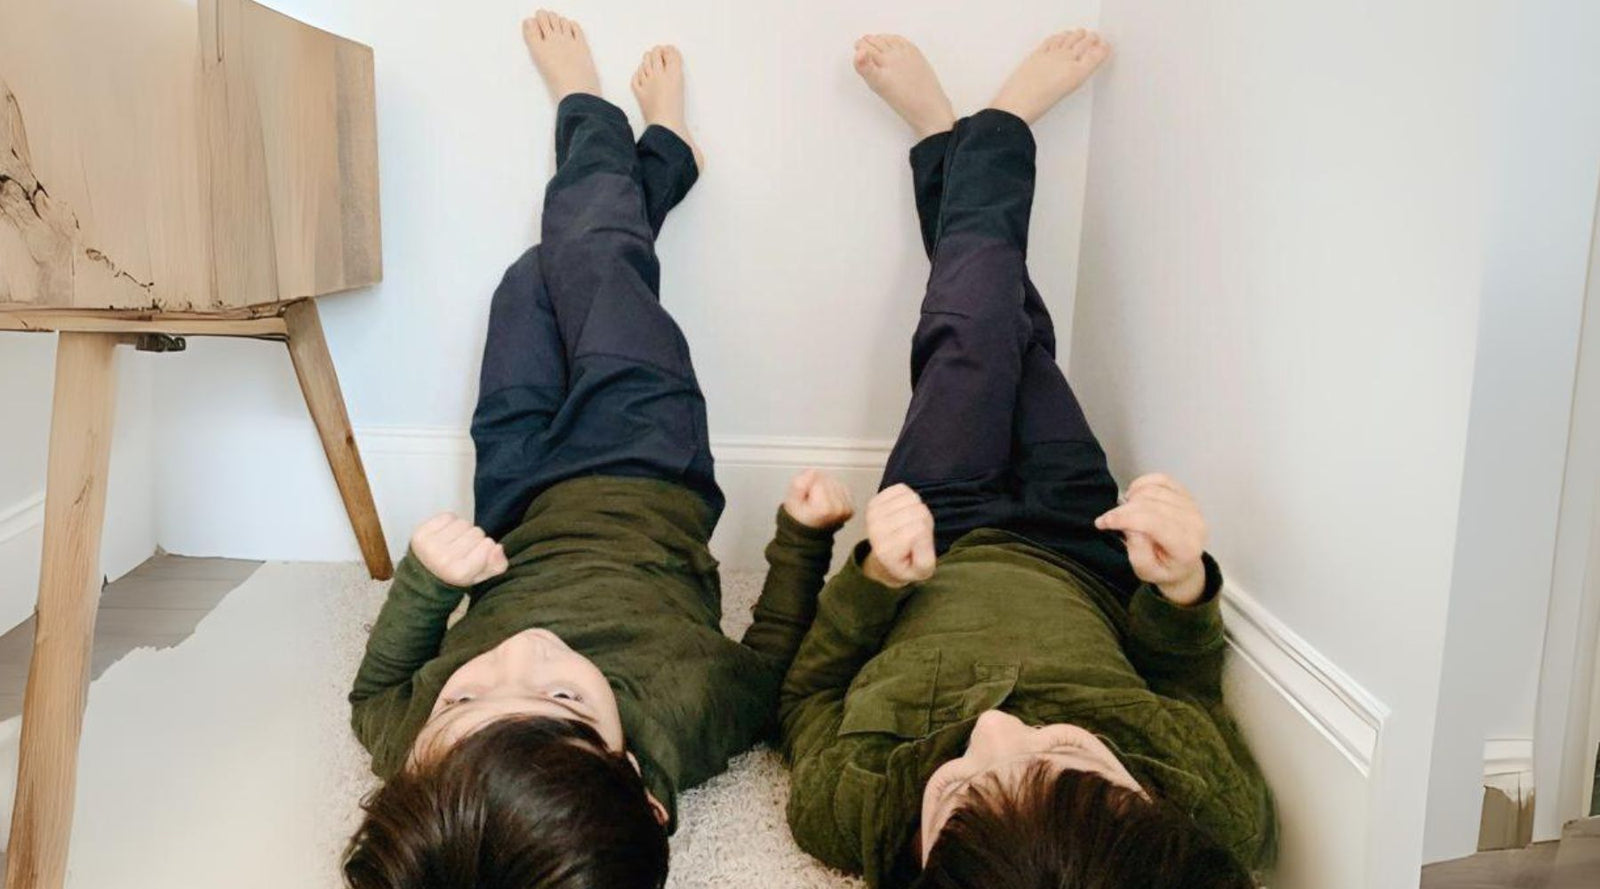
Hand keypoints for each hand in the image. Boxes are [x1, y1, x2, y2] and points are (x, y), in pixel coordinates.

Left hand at [410, 512, 508, 586]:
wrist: (424, 576)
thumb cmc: (457, 574)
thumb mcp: (480, 576)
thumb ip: (497, 565)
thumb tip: (498, 547)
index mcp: (461, 572)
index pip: (488, 544)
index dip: (486, 547)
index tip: (477, 555)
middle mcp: (445, 559)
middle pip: (476, 532)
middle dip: (474, 538)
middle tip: (465, 548)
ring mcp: (431, 545)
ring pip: (463, 523)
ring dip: (462, 529)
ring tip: (455, 541)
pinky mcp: (421, 534)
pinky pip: (447, 516)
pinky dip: (449, 522)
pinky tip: (445, 534)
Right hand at [783, 468, 854, 529]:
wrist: (809, 531)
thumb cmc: (800, 517)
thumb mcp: (792, 499)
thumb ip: (800, 483)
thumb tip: (813, 472)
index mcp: (825, 508)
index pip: (818, 480)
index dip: (809, 485)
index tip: (806, 498)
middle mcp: (839, 509)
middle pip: (828, 480)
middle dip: (818, 485)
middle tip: (812, 500)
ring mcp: (847, 509)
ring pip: (836, 482)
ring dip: (827, 487)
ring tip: (819, 501)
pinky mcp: (851, 508)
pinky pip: (843, 488)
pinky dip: (835, 491)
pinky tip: (828, 500)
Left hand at [860, 484, 935, 587]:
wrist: (887, 559)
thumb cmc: (907, 564)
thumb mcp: (922, 571)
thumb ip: (925, 560)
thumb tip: (919, 535)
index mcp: (886, 551)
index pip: (919, 529)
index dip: (927, 536)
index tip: (918, 546)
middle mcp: (875, 531)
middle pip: (918, 511)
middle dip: (924, 522)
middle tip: (916, 535)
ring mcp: (872, 515)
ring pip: (911, 498)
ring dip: (916, 508)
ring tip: (910, 524)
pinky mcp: (875, 502)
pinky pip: (901, 489)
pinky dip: (908, 498)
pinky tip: (904, 511)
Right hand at [1094, 474, 1208, 604]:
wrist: (1184, 564)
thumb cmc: (1163, 569)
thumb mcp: (1145, 571)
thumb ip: (1138, 552)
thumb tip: (1130, 525)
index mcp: (1186, 546)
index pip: (1152, 522)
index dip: (1124, 518)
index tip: (1102, 522)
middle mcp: (1194, 522)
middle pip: (1150, 504)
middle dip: (1123, 510)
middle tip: (1110, 520)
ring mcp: (1192, 506)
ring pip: (1153, 490)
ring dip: (1132, 498)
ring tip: (1126, 512)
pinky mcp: (1187, 494)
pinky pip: (1160, 479)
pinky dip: (1142, 484)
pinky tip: (1134, 497)